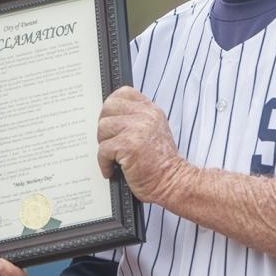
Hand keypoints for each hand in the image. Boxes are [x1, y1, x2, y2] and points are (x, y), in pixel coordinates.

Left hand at [97, 86, 192, 204]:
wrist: (172, 182)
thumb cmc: (161, 163)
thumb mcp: (155, 131)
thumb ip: (138, 119)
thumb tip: (111, 116)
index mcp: (151, 110)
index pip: (124, 92)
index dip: (112, 105)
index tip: (110, 119)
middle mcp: (145, 116)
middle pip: (108, 107)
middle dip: (105, 126)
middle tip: (109, 141)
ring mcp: (137, 129)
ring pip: (103, 127)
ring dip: (104, 144)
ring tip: (114, 157)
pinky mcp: (128, 145)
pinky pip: (103, 149)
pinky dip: (104, 163)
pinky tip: (112, 169)